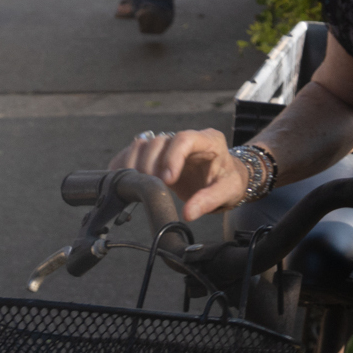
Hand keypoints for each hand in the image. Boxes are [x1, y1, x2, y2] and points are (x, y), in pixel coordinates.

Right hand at [113, 127, 242, 221]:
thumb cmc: (229, 181)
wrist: (224, 179)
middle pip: (159, 141)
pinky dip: (125, 163)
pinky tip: (124, 180)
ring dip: (136, 165)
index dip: (172, 157)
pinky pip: (135, 152)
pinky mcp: (157, 154)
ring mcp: (170, 144)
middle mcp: (186, 138)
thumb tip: (188, 214)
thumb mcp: (227, 191)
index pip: (185, 138)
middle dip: (151, 165)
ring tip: (140, 185)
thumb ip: (209, 201)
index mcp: (208, 140)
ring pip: (144, 144)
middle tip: (153, 187)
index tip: (167, 180)